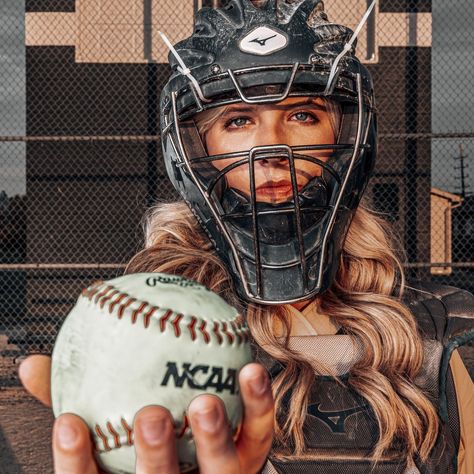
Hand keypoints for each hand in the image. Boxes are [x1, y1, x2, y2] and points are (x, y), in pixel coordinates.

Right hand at [19, 355, 273, 472]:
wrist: (207, 458)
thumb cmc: (150, 439)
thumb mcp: (110, 421)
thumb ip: (78, 392)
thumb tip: (33, 364)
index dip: (79, 462)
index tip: (71, 423)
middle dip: (156, 456)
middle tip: (150, 415)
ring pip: (219, 471)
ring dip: (213, 437)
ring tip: (204, 401)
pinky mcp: (253, 457)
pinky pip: (260, 431)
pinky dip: (258, 401)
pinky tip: (251, 368)